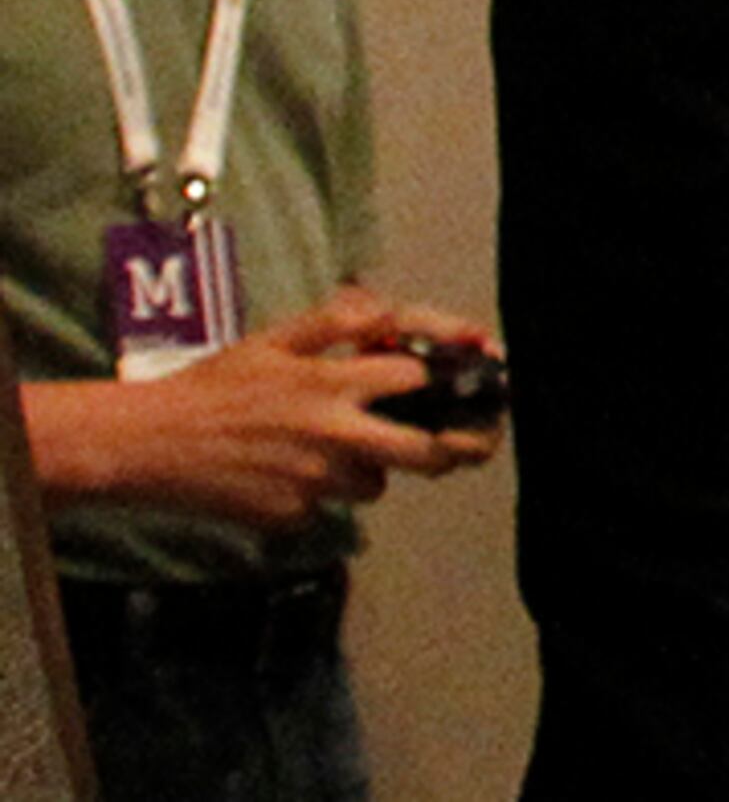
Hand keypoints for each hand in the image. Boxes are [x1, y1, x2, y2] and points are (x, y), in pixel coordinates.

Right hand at [22, 291, 500, 530]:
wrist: (153, 444)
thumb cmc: (217, 383)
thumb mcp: (277, 337)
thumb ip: (338, 321)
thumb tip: (389, 311)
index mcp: (332, 384)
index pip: (416, 382)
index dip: (449, 380)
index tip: (474, 381)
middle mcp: (332, 435)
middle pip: (421, 452)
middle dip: (453, 448)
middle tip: (470, 445)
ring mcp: (311, 483)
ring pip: (372, 484)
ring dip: (371, 468)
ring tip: (333, 446)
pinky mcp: (289, 518)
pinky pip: (326, 505)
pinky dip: (320, 492)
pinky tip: (285, 470)